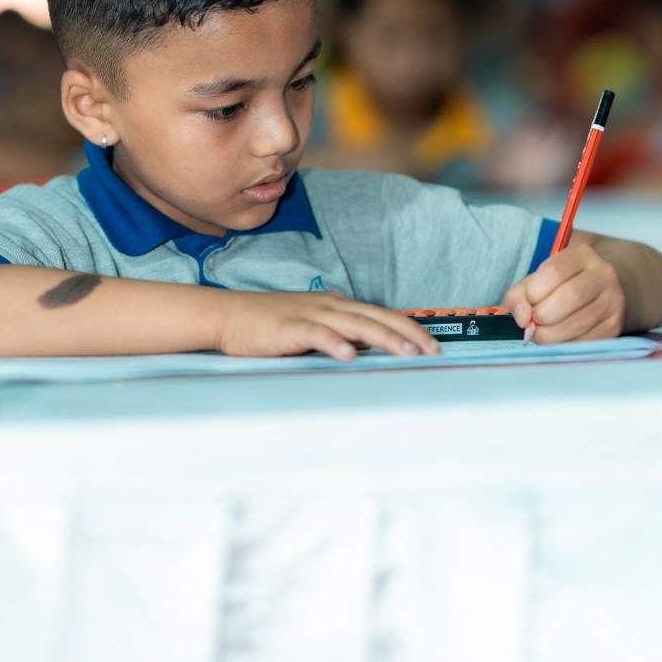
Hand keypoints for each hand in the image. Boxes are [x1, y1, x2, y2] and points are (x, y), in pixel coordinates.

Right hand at [217, 290, 441, 360]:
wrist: (228, 315)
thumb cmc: (270, 326)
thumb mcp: (313, 329)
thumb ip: (340, 336)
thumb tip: (370, 350)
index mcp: (338, 306)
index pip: (382, 315)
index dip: (409, 328)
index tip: (433, 345)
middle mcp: (330, 306)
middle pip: (377, 317)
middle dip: (408, 333)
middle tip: (432, 350)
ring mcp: (310, 314)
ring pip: (355, 324)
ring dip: (382, 338)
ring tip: (405, 352)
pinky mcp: (289, 327)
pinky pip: (316, 334)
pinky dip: (334, 343)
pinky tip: (348, 355)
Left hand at [501, 241, 625, 344]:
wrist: (602, 290)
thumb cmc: (564, 284)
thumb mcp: (541, 277)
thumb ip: (522, 294)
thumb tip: (522, 318)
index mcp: (582, 255)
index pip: (554, 272)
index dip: (533, 292)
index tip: (527, 302)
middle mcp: (603, 275)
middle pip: (571, 296)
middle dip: (542, 315)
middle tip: (533, 321)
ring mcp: (613, 301)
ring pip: (578, 323)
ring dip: (550, 335)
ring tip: (541, 332)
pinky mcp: (614, 326)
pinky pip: (584, 341)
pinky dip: (563, 344)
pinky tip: (558, 338)